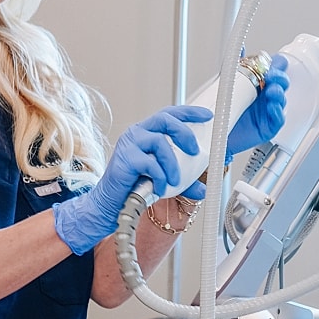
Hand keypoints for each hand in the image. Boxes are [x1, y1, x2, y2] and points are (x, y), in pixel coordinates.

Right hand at [53, 104, 212, 254]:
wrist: (112, 205)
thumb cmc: (135, 188)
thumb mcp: (165, 181)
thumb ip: (184, 182)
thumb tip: (203, 189)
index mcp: (147, 133)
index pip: (169, 114)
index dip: (189, 112)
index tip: (207, 116)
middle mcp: (137, 133)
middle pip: (165, 119)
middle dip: (184, 133)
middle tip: (195, 151)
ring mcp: (129, 145)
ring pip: (159, 142)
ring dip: (173, 163)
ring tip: (175, 181)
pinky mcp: (125, 159)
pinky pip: (150, 164)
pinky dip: (160, 177)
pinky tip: (160, 189)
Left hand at [226, 54, 288, 158]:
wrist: (215, 134)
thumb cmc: (223, 110)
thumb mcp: (227, 84)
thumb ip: (234, 66)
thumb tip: (241, 48)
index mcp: (258, 84)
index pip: (273, 70)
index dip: (275, 65)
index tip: (271, 61)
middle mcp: (265, 96)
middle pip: (281, 82)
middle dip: (279, 77)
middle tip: (271, 75)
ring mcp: (268, 111)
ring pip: (281, 99)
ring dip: (278, 93)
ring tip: (271, 91)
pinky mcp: (269, 126)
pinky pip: (278, 119)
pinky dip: (277, 112)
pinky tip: (273, 107)